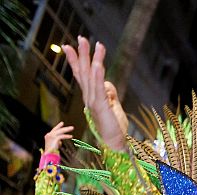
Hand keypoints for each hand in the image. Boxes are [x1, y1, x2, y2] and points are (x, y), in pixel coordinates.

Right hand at [43, 122, 73, 153]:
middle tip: (72, 127)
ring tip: (72, 128)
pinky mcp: (54, 138)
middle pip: (57, 129)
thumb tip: (60, 142)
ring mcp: (51, 136)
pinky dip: (66, 136)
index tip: (62, 123)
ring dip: (66, 129)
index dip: (58, 126)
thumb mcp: (54, 145)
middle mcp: (49, 135)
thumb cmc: (51, 151)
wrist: (48, 154)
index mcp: (48, 136)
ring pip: (60, 131)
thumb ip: (57, 142)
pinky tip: (71, 136)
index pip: (54, 129)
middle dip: (64, 128)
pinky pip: (62, 136)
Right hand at [63, 36, 127, 150]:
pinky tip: (98, 65)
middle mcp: (89, 97)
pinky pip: (99, 88)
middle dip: (82, 54)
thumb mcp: (113, 104)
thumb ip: (109, 92)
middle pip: (84, 72)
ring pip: (92, 77)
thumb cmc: (114, 125)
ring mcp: (93, 101)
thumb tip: (107, 82)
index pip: (81, 75)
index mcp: (90, 96)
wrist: (115, 142)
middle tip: (80, 38)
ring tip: (94, 45)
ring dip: (93, 59)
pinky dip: (98, 76)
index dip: (76, 60)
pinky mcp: (101, 107)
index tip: (68, 46)